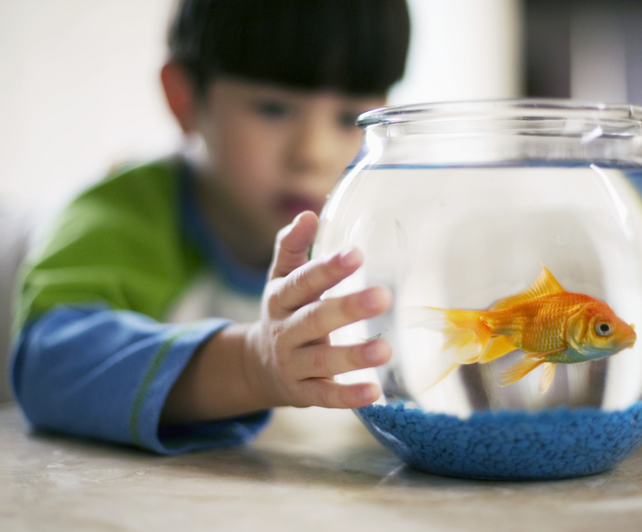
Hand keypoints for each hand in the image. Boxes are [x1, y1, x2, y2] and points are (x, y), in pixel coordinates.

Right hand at [243, 211, 391, 409]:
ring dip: (353, 356)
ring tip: (385, 350)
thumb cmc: (284, 313)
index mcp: (281, 299)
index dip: (327, 268)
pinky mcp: (304, 393)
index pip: (303, 281)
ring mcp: (293, 364)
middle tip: (383, 295)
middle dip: (348, 308)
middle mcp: (285, 331)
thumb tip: (307, 214)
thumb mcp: (281, 279)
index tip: (356, 254)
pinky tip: (373, 391)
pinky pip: (325, 396)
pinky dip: (347, 396)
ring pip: (321, 361)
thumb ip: (293, 248)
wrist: (256, 366)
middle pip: (315, 319)